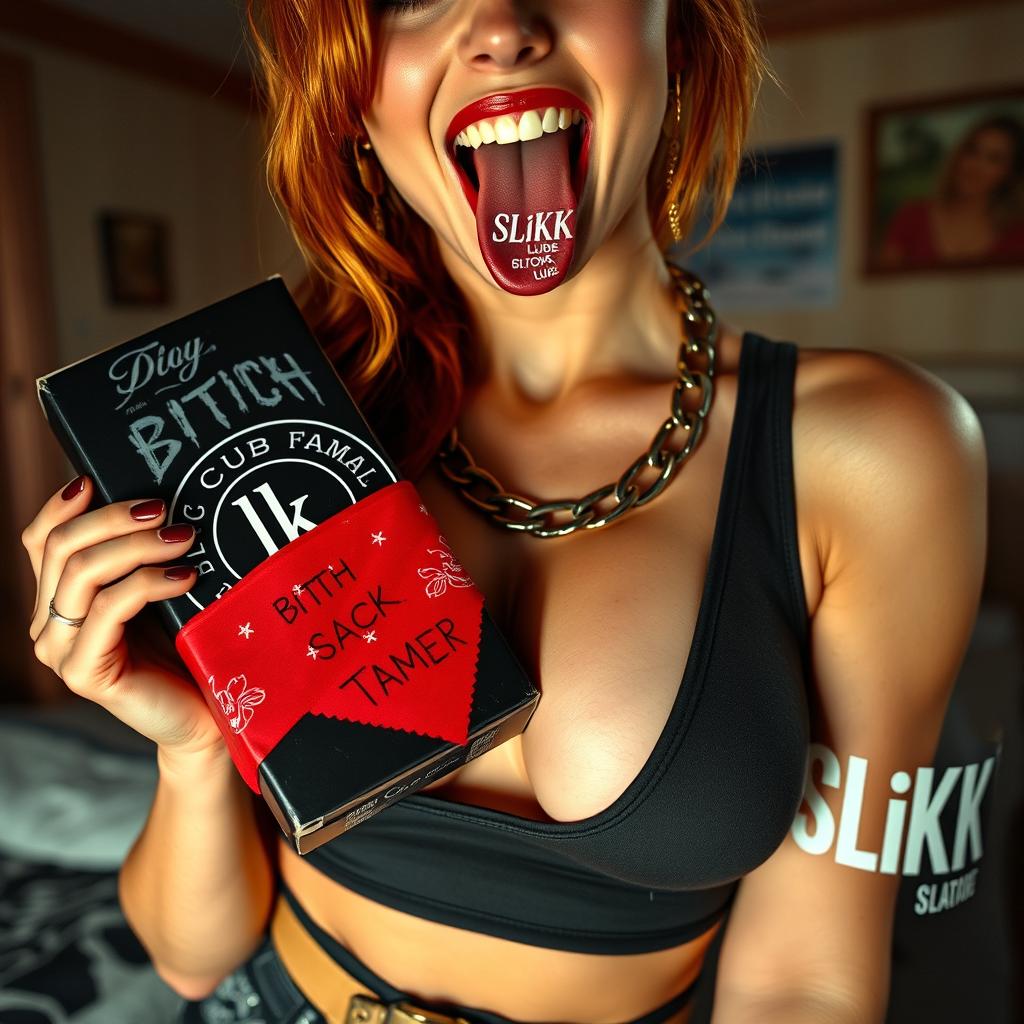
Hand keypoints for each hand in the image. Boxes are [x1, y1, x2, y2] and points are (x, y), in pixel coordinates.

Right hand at [22, 474, 225, 758]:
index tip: (100, 478)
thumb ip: (142, 555)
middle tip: (166, 508)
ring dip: (136, 546)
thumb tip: (158, 496)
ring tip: (184, 537)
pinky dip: (148, 582)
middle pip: (61, 547)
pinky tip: (185, 576)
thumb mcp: (160, 589)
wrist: (208, 714)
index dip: (63, 505)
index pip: (41, 539)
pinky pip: (108, 608)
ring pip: (81, 573)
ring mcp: (61, 650)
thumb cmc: (187, 645)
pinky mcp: (84, 673)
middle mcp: (48, 623)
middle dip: (114, 518)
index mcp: (59, 598)